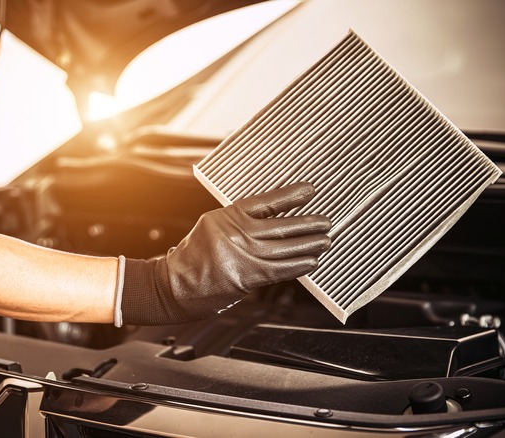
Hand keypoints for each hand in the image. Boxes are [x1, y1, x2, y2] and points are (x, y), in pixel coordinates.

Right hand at [119, 182, 331, 324]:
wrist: (177, 285)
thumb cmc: (196, 255)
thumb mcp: (213, 225)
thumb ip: (241, 220)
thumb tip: (277, 216)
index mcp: (228, 216)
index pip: (266, 201)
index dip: (290, 195)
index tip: (310, 190)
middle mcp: (236, 234)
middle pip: (281, 226)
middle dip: (308, 224)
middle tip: (326, 222)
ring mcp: (242, 256)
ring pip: (284, 248)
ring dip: (309, 245)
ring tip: (325, 240)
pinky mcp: (247, 277)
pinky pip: (280, 270)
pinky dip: (299, 265)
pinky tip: (312, 261)